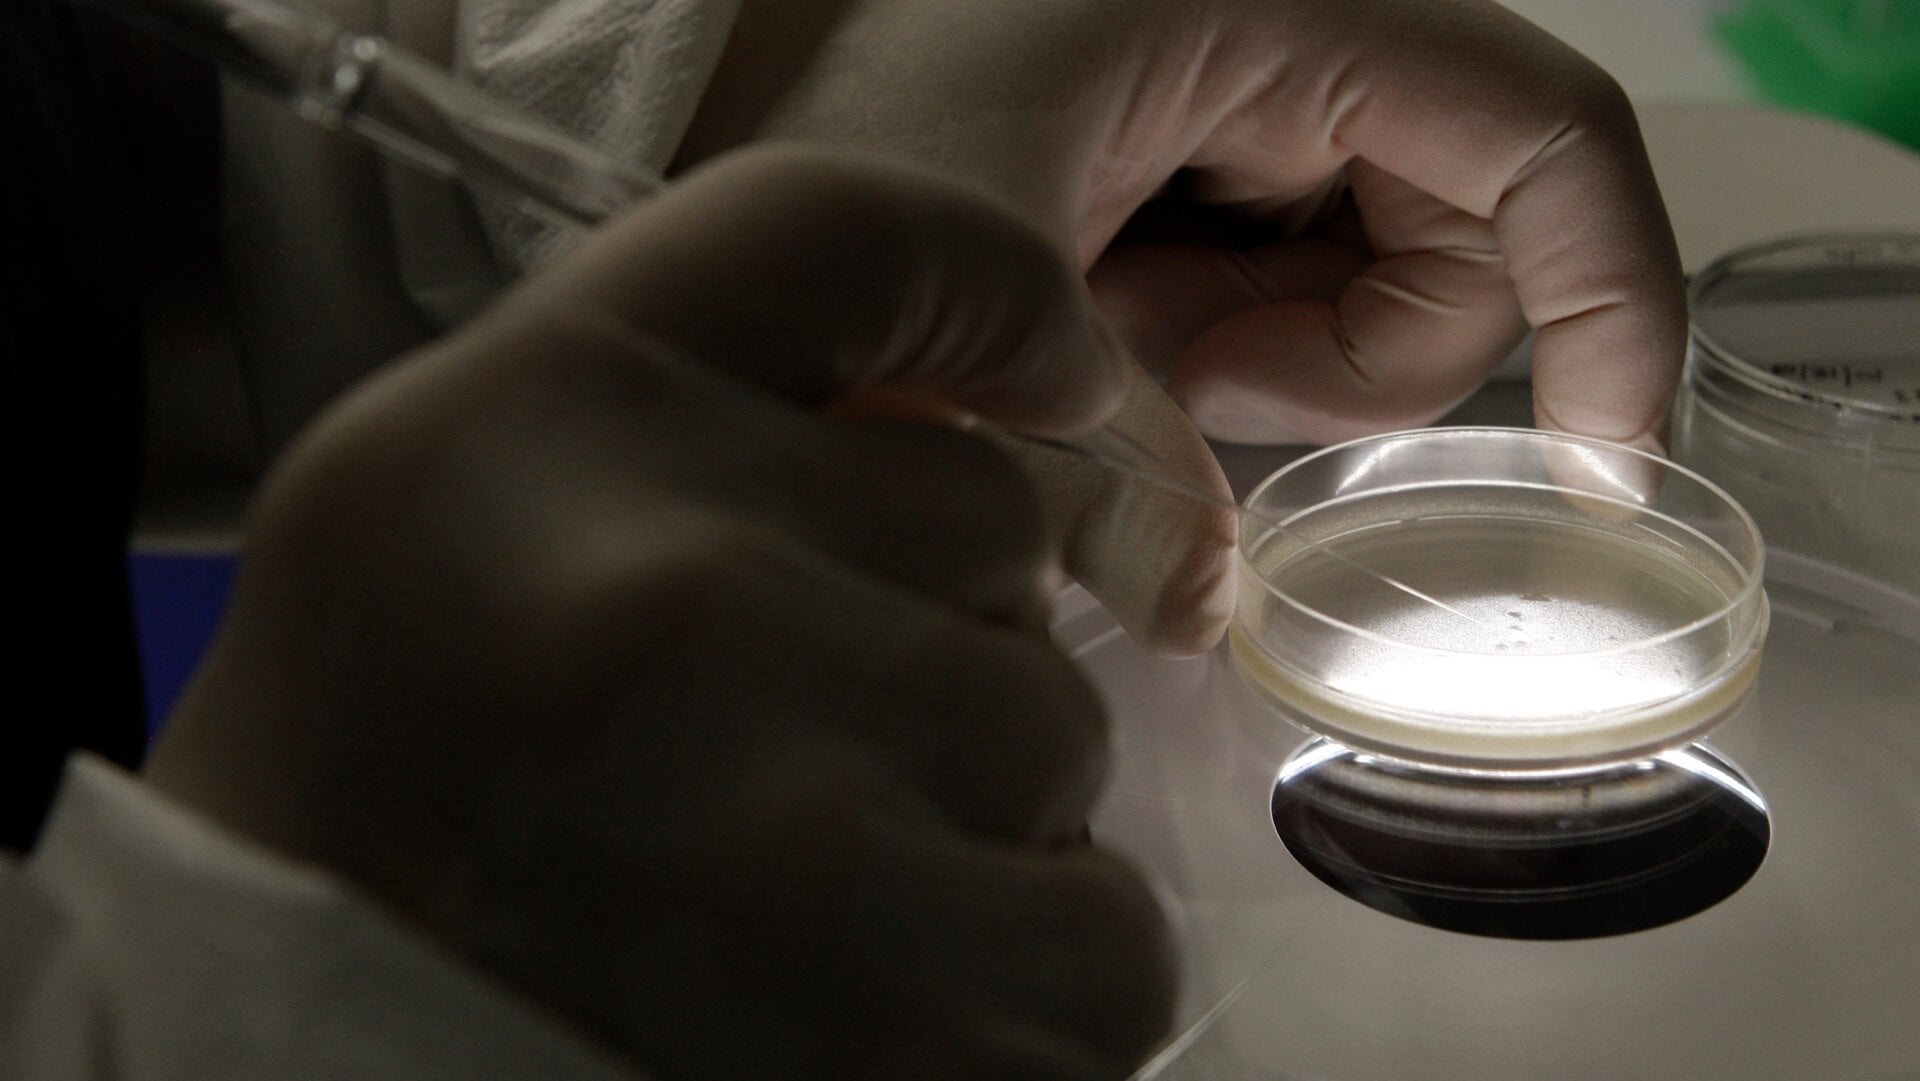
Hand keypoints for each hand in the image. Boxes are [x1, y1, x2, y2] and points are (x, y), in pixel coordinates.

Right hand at [145, 147, 1175, 1079]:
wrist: (312, 1075)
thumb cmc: (397, 826)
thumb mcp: (457, 536)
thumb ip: (688, 434)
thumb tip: (976, 415)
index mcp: (511, 431)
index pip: (846, 232)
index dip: (992, 288)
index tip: (1051, 371)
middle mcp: (648, 590)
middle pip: (985, 515)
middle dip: (927, 636)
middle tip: (760, 760)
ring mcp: (776, 808)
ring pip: (1054, 732)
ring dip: (970, 828)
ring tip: (791, 914)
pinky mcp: (898, 1011)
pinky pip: (1103, 945)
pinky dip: (1023, 991)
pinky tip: (866, 1018)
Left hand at [675, 0, 1689, 642]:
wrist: (735, 85)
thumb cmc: (826, 107)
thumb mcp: (977, 286)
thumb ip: (1107, 455)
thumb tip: (1207, 609)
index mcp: (1283, 6)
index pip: (1545, 138)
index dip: (1609, 307)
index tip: (1594, 478)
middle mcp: (1300, 42)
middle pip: (1462, 254)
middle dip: (1330, 366)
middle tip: (1162, 364)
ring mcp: (1265, 109)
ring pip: (1373, 298)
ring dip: (1253, 362)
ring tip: (1102, 324)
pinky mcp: (1221, 169)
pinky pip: (1289, 299)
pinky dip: (1213, 349)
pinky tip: (1105, 316)